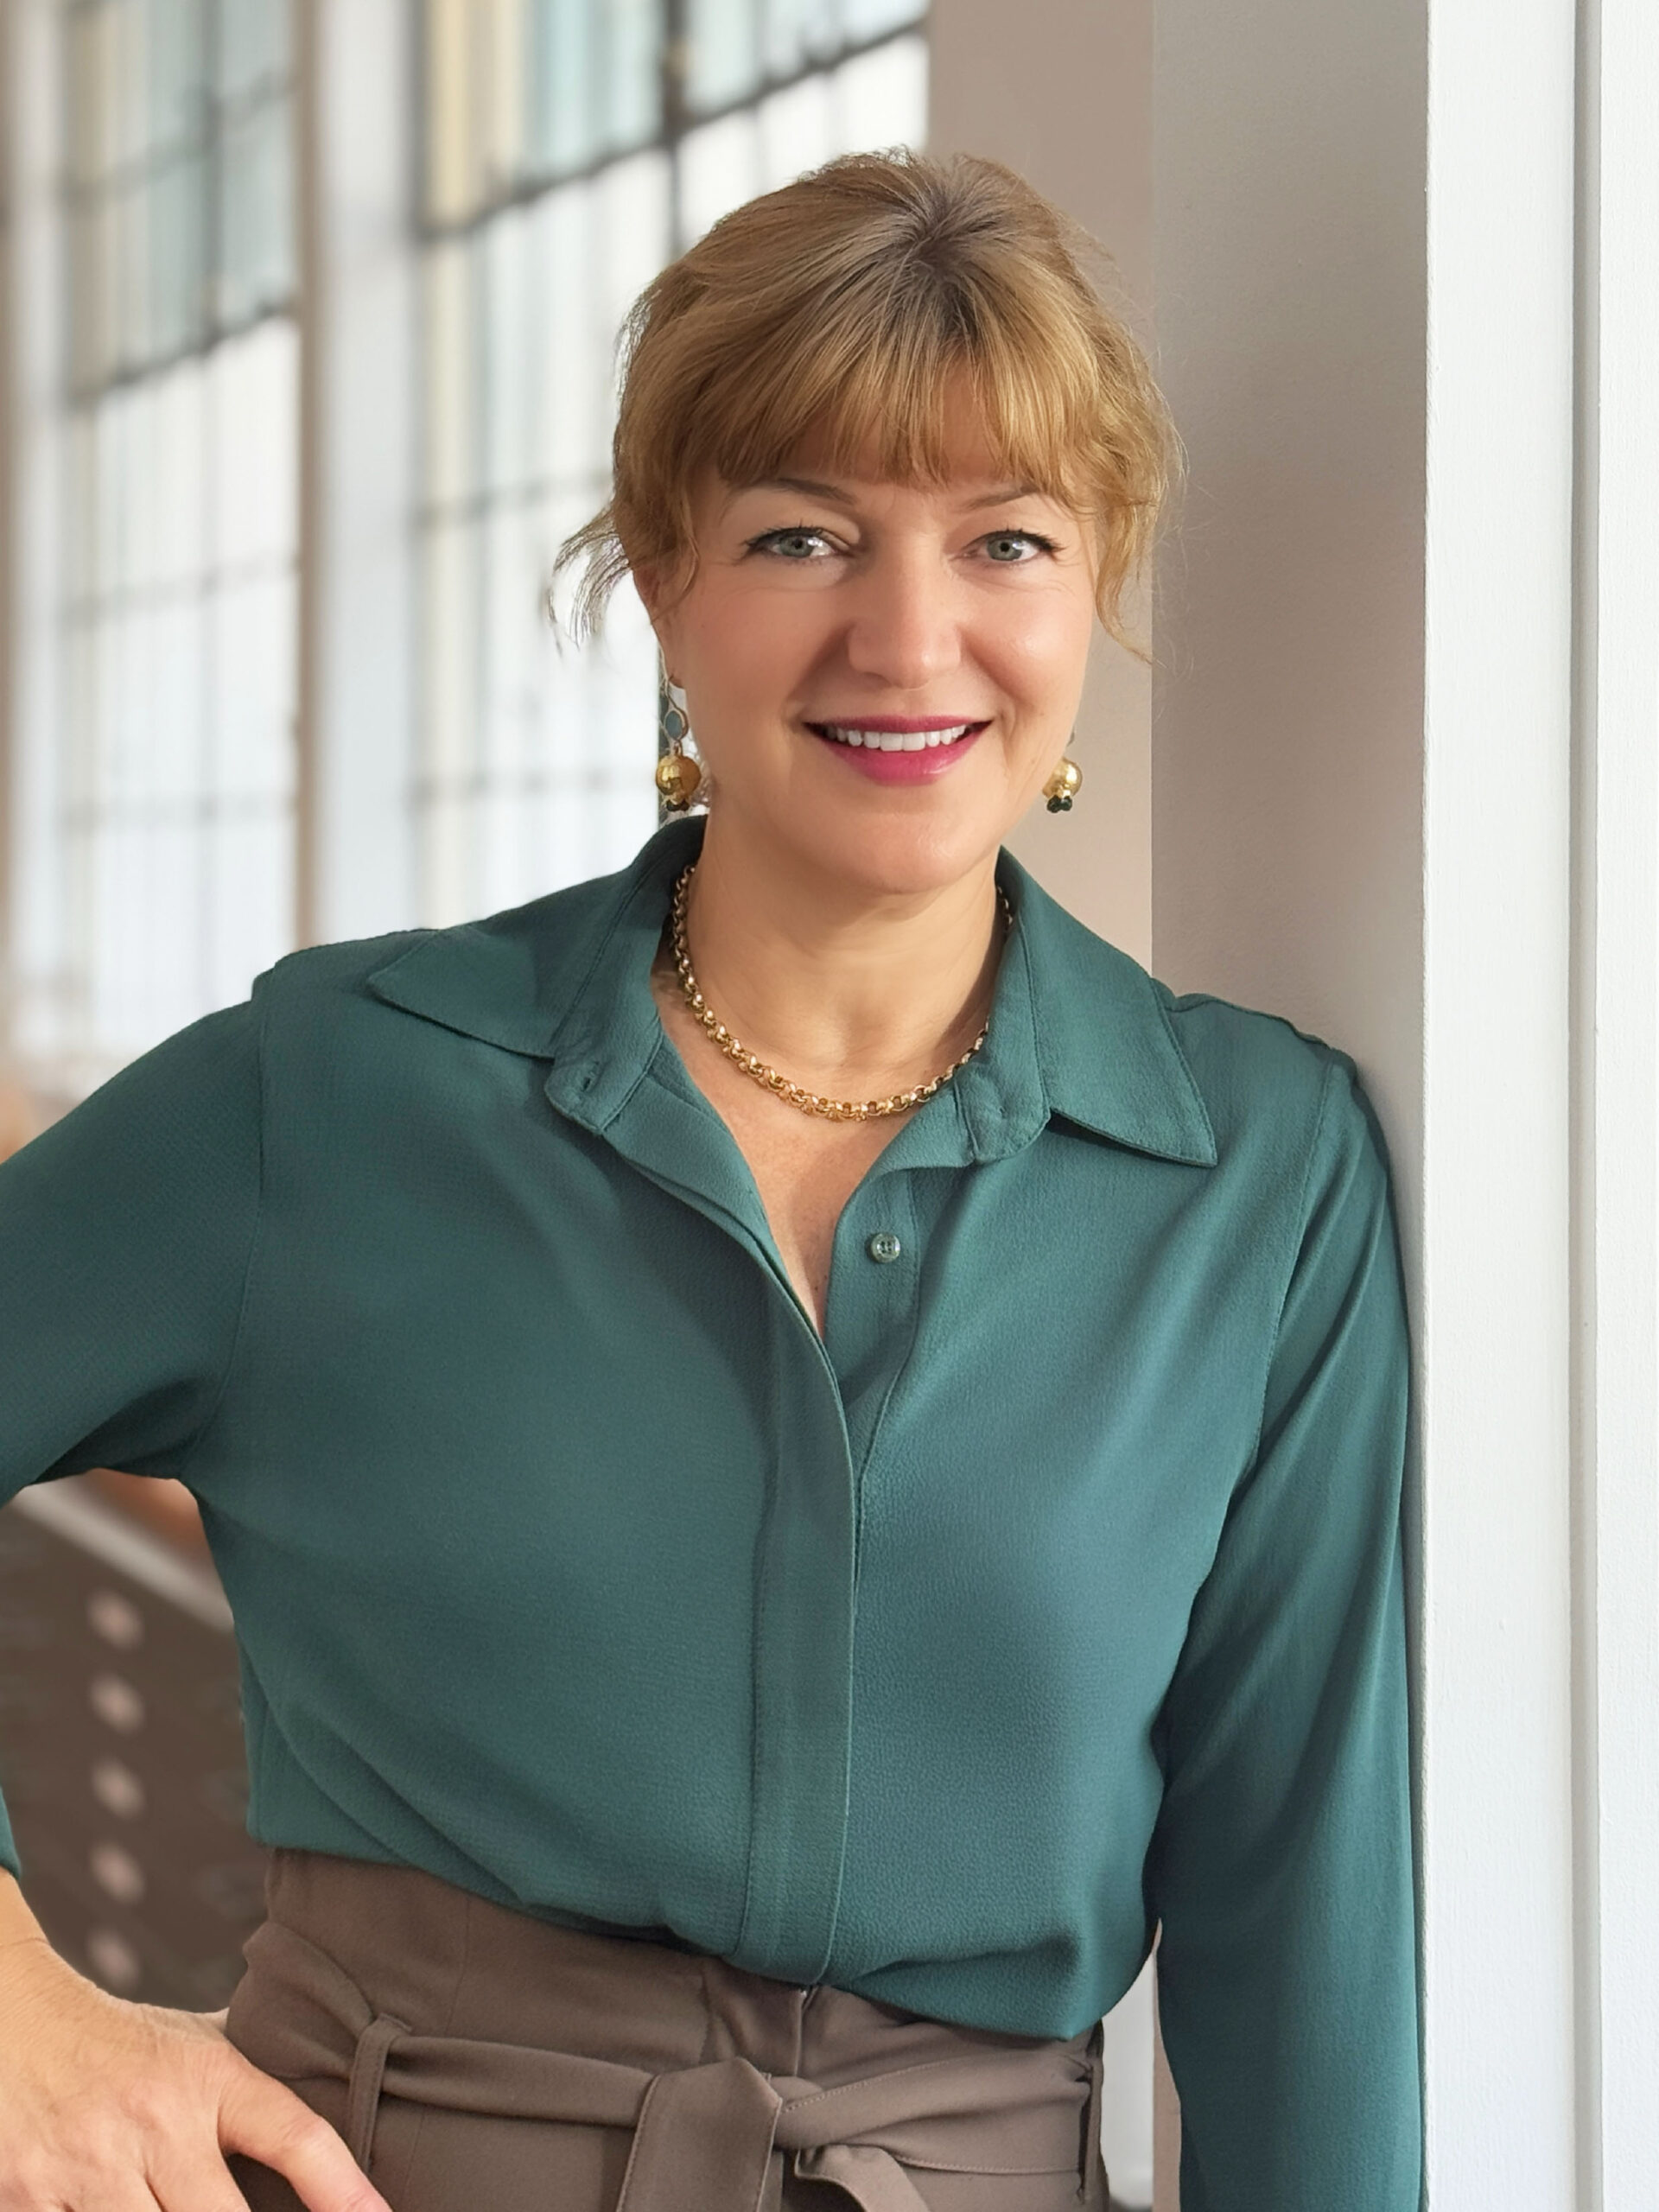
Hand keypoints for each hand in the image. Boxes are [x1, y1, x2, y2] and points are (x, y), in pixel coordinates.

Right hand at [0, 1936, 390, 2211]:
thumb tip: (338, 2072)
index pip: (293, 2135)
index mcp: (209, 2079)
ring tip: (172, 2211)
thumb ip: (258, 2070)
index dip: (342, 2186)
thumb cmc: (122, 2043)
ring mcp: (89, 2166)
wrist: (12, 2018)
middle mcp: (155, 2121)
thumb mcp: (196, 2044)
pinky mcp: (27, 2199)